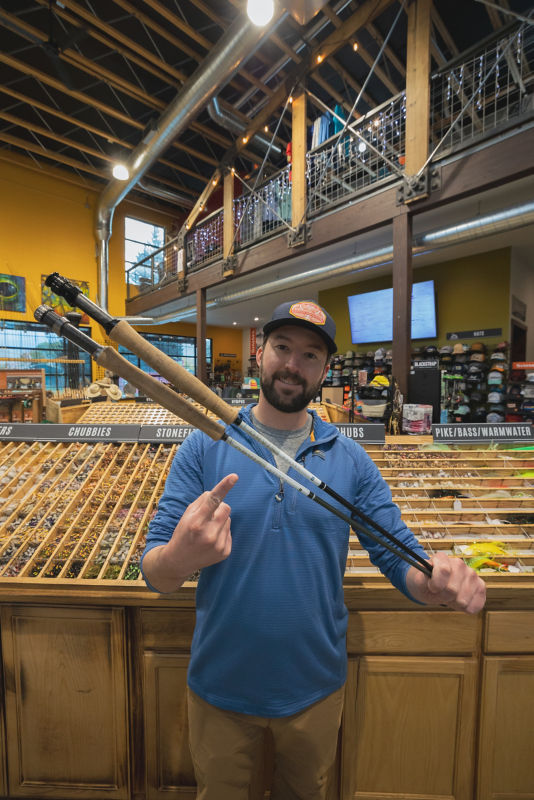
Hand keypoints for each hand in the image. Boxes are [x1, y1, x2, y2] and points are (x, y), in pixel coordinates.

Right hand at [143, 473, 237, 591]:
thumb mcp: (186, 515)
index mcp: (196, 523)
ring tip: (208, 530)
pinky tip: (211, 540)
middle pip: (226, 508)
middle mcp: (208, 535)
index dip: (224, 487)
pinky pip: (230, 532)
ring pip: (229, 519)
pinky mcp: (225, 552)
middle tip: (208, 516)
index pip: (212, 500)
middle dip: (219, 508)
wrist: (179, 561)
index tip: (234, 476)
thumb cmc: (183, 533)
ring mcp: (218, 545)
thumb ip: (201, 502)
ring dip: (220, 521)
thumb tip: (217, 493)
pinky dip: (222, 532)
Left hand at [407, 552, 485, 613]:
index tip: (432, 587)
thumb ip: (422, 579)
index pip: (443, 570)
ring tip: (449, 597)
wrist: (434, 587)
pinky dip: (466, 608)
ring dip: (454, 603)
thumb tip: (429, 578)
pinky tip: (459, 602)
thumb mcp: (419, 581)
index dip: (436, 584)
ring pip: (463, 600)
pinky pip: (476, 604)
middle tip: (440, 593)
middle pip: (452, 589)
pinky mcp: (480, 586)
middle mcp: (459, 564)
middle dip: (443, 596)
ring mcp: (472, 574)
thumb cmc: (426, 583)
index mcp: (442, 558)